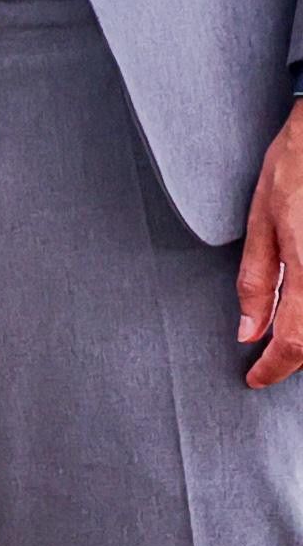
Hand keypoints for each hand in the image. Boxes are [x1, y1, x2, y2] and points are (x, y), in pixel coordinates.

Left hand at [240, 99, 302, 387]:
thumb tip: (248, 331)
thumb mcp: (261, 219)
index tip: (254, 379)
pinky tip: (302, 307)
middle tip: (268, 360)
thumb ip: (256, 280)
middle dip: (294, 357)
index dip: (274, 369)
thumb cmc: (296, 166)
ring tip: (286, 335)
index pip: (295, 342)